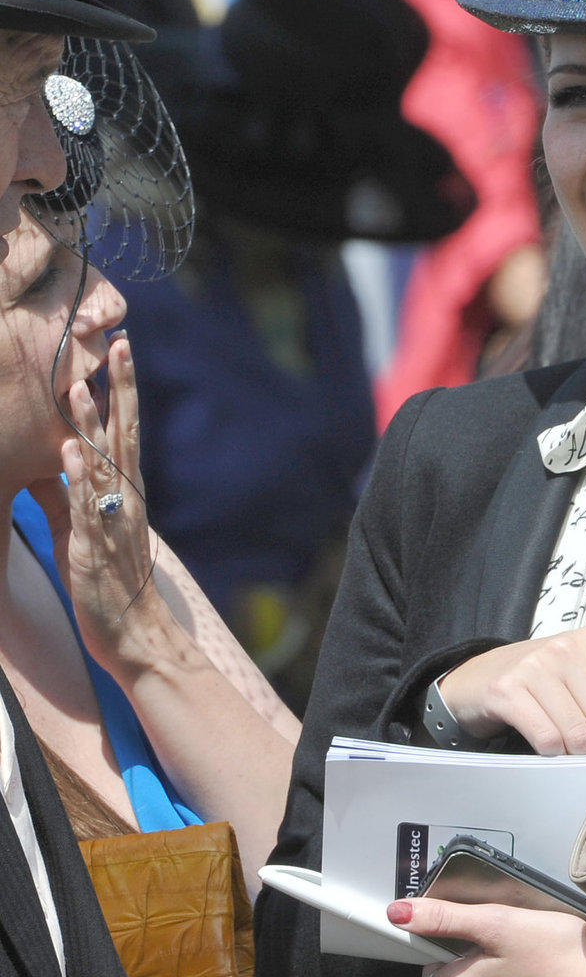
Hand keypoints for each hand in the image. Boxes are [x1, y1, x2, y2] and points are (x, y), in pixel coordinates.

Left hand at [28, 333, 177, 675]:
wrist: (135, 632)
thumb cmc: (111, 584)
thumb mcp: (88, 530)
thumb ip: (75, 494)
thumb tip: (59, 458)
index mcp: (126, 491)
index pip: (127, 429)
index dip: (122, 389)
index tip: (120, 349)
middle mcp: (125, 498)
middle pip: (124, 432)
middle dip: (119, 388)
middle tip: (117, 344)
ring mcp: (112, 519)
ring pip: (102, 462)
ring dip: (91, 423)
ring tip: (79, 386)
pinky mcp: (94, 545)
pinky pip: (87, 504)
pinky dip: (79, 475)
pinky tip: (70, 450)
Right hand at [441, 627, 585, 756]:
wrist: (481, 677)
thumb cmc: (545, 682)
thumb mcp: (585, 677)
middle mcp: (567, 647)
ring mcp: (535, 666)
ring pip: (580, 735)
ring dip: (582, 757)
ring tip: (576, 754)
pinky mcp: (508, 690)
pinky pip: (548, 739)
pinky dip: (555, 756)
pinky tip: (551, 749)